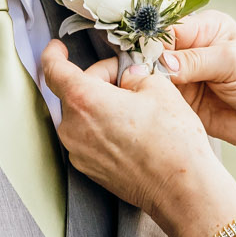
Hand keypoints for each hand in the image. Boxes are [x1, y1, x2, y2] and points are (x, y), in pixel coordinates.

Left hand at [40, 41, 235, 236]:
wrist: (181, 188)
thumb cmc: (172, 141)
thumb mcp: (159, 88)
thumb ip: (134, 75)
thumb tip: (128, 77)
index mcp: (84, 100)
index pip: (54, 69)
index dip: (54, 54)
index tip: (58, 48)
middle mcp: (72, 128)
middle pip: (74, 93)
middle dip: (98, 82)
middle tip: (129, 81)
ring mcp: (79, 153)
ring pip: (82, 117)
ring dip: (101, 107)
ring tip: (135, 111)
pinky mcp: (88, 170)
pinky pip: (88, 139)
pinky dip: (103, 130)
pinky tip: (132, 133)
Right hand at [160, 10, 235, 150]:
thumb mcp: (232, 61)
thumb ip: (196, 60)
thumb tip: (162, 62)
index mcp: (205, 28)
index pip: (169, 27)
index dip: (156, 40)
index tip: (149, 56)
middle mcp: (190, 48)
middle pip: (155, 49)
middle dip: (148, 61)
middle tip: (148, 74)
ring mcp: (182, 74)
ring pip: (151, 73)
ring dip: (149, 80)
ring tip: (153, 89)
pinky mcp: (179, 97)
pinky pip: (157, 94)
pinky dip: (153, 97)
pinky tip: (154, 100)